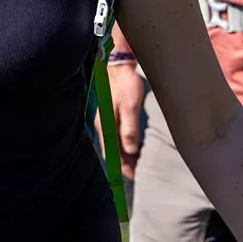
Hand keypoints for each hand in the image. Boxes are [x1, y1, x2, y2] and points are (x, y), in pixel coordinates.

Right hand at [109, 61, 145, 179]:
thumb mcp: (130, 106)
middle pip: (113, 152)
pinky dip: (125, 145)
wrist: (120, 65)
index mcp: (105, 126)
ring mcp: (107, 121)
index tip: (133, 176)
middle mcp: (103, 126)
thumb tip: (130, 150)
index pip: (112, 154)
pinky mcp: (112, 116)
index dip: (122, 167)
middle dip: (124, 164)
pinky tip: (134, 147)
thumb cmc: (125, 83)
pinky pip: (117, 136)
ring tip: (138, 163)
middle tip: (138, 173)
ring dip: (125, 155)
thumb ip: (129, 129)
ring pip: (115, 145)